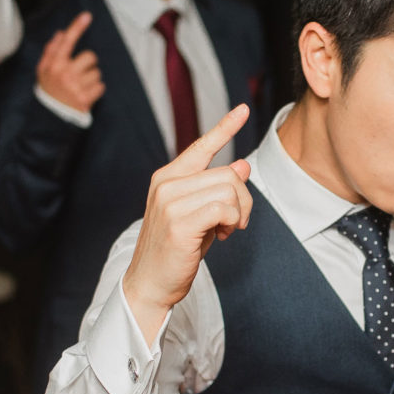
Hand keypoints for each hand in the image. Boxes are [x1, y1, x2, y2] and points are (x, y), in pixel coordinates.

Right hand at [36, 13, 105, 113]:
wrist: (50, 116)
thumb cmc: (50, 89)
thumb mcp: (43, 70)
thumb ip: (51, 51)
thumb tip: (61, 33)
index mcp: (54, 64)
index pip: (67, 42)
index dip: (77, 27)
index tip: (87, 16)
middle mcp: (64, 73)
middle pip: (90, 57)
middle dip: (88, 64)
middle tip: (79, 73)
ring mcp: (75, 86)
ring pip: (97, 73)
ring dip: (92, 79)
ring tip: (80, 87)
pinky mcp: (84, 99)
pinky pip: (101, 86)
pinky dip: (96, 91)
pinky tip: (85, 95)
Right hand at [121, 104, 253, 343]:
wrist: (150, 284)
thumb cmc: (175, 251)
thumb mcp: (199, 215)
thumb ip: (216, 189)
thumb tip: (242, 165)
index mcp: (168, 178)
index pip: (201, 146)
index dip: (224, 127)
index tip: (243, 109)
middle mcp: (166, 184)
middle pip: (227, 174)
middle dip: (243, 199)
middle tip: (236, 223)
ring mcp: (170, 202)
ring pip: (228, 189)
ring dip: (239, 213)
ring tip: (227, 231)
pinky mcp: (179, 222)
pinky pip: (223, 208)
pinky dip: (232, 222)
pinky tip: (221, 236)